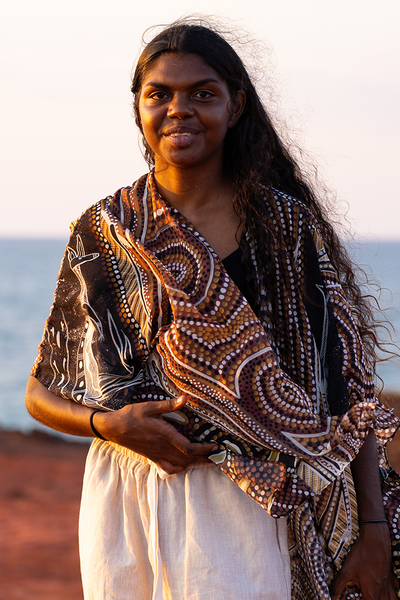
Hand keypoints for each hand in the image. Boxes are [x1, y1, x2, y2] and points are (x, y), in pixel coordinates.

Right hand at [95, 395, 217, 474]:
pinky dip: (179, 468)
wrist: (114, 428)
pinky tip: (185, 464)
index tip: (216, 447)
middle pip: (188, 458)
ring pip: (180, 464)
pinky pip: (168, 467)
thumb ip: (169, 405)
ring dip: (196, 463)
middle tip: (219, 457)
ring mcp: (157, 454)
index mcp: (165, 435)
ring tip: (208, 461)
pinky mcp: (152, 457)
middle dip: (205, 459)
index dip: (204, 449)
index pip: (189, 447)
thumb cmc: (132, 415)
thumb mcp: (150, 406)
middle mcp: (163, 447)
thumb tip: (186, 398)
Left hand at [329, 523, 398, 598]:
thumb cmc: (361, 555)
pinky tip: (390, 592)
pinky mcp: (391, 576)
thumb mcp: (346, 570)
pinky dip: (394, 593)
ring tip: (378, 598)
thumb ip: (337, 585)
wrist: (375, 540)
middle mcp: (382, 592)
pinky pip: (396, 589)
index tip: (359, 599)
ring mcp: (388, 584)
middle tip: (366, 598)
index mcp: (371, 593)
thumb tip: (330, 596)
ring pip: (392, 599)